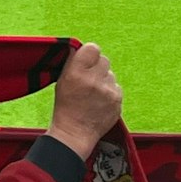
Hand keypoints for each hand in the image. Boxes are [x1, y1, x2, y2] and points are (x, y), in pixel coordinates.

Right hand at [47, 42, 121, 159]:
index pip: (92, 48)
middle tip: (89, 78)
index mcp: (76, 72)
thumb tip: (81, 49)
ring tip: (93, 93)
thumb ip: (72, 63)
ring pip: (111, 74)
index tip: (87, 60)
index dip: (90, 53)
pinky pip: (116, 87)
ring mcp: (107, 90)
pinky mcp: (117, 100)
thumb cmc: (66, 107)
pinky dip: (110, 91)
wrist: (75, 133)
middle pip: (104, 60)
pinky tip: (100, 100)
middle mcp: (93, 80)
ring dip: (104, 80)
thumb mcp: (62, 81)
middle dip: (97, 67)